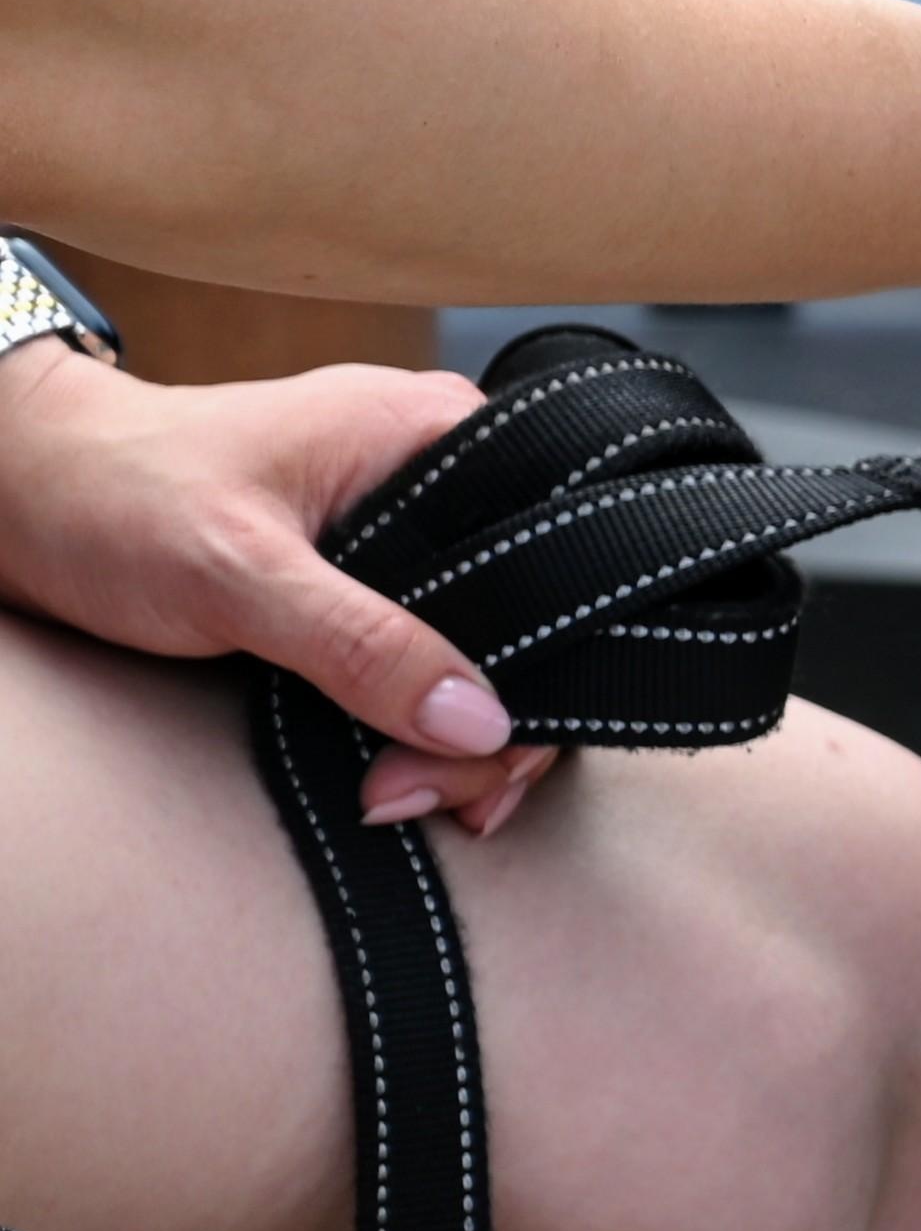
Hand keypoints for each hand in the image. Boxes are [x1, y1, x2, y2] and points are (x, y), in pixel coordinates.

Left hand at [0, 349, 557, 830]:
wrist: (12, 492)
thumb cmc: (112, 493)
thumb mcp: (235, 571)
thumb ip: (361, 642)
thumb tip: (479, 720)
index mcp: (439, 433)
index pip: (556, 560)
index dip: (542, 671)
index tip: (476, 757)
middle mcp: (440, 477)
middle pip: (529, 622)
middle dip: (487, 728)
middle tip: (415, 797)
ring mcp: (405, 533)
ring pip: (483, 652)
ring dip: (449, 740)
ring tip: (388, 797)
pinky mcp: (363, 582)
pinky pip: (429, 658)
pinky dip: (415, 725)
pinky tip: (391, 772)